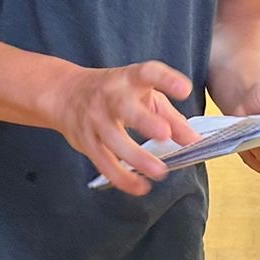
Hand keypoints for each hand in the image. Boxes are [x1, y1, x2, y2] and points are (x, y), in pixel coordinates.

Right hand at [49, 62, 198, 196]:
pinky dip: (122, 177)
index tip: (184, 90)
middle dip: (144, 121)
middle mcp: (110, 96)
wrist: (65, 93)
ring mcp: (95, 119)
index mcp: (129, 79)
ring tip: (159, 171)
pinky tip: (140, 186)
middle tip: (165, 134)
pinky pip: (103, 162)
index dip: (166, 80)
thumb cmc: (114, 92)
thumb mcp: (144, 95)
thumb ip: (171, 117)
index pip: (148, 73)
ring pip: (113, 139)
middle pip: (124, 107)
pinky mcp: (86, 141)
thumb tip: (194, 141)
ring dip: (136, 157)